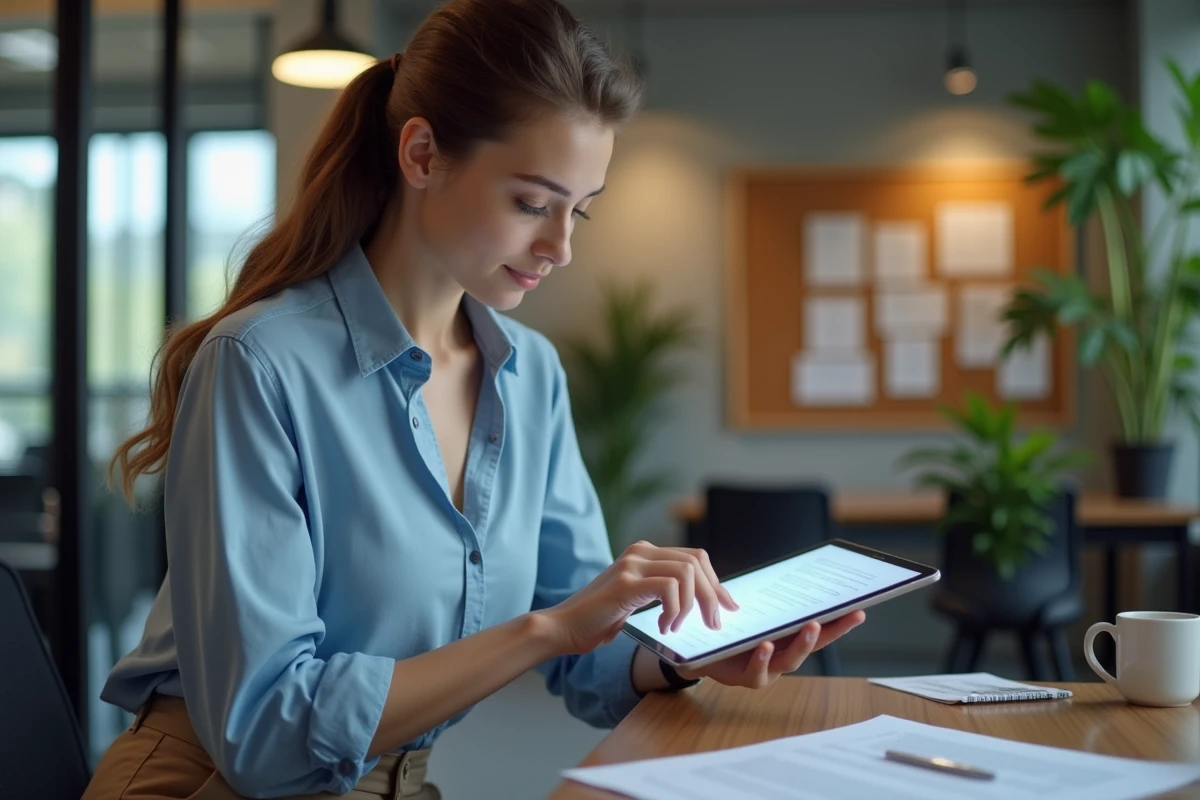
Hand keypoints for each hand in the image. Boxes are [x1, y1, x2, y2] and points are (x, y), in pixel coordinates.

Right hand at [538, 541, 739, 653]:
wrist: (564, 627)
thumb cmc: (599, 619)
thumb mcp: (637, 599)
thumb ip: (661, 591)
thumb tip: (700, 599)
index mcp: (644, 552)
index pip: (695, 557)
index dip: (716, 582)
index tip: (727, 607)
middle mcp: (640, 551)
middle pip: (696, 561)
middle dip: (712, 594)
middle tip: (714, 623)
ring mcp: (632, 564)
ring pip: (687, 571)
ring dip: (693, 604)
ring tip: (679, 626)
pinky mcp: (626, 582)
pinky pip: (669, 587)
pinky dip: (675, 609)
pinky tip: (665, 626)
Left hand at [675, 611, 865, 687]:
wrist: (696, 651)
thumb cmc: (729, 630)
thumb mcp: (752, 611)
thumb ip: (769, 600)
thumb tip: (792, 573)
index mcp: (786, 639)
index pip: (819, 630)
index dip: (840, 622)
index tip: (860, 609)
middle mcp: (781, 657)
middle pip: (813, 646)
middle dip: (833, 631)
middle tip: (849, 615)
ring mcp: (765, 671)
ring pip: (788, 661)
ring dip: (802, 644)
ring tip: (811, 626)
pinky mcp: (742, 678)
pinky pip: (756, 672)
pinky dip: (762, 658)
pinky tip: (765, 645)